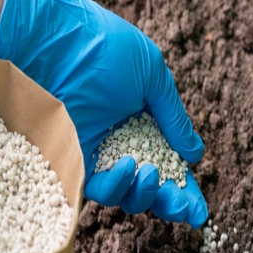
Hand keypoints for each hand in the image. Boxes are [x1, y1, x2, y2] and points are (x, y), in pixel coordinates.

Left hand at [0, 0, 207, 227]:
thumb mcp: (152, 75)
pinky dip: (118, 186)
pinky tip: (128, 167)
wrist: (53, 41)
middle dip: (170, 203)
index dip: (184, 188)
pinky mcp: (73, 161)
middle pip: (150, 187)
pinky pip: (99, 189)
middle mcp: (121, 142)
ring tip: (153, 174)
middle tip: (182, 206)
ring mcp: (96, 154)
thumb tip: (195, 153)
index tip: (198, 210)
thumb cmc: (105, 48)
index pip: (170, 162)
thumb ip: (173, 118)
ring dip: (146, 195)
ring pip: (126, 196)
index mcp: (144, 122)